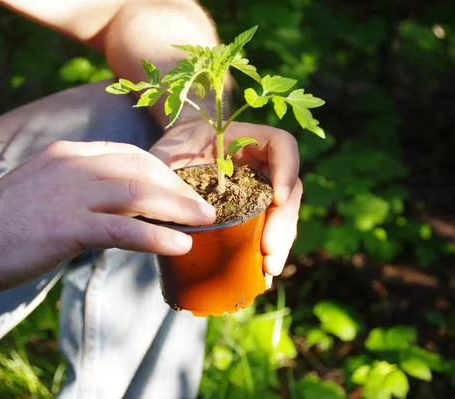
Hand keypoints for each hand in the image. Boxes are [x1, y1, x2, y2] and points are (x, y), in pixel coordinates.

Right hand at [0, 141, 214, 297]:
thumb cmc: (1, 222)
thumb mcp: (47, 192)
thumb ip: (83, 194)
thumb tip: (119, 213)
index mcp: (70, 154)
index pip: (132, 155)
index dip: (165, 172)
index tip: (185, 190)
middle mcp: (75, 165)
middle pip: (143, 170)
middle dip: (180, 189)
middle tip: (206, 207)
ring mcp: (71, 194)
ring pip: (140, 194)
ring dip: (179, 208)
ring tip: (205, 222)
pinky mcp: (66, 226)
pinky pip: (123, 229)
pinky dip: (157, 236)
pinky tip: (180, 246)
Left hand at [150, 119, 301, 287]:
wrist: (173, 158)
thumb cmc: (172, 148)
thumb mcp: (166, 151)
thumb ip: (166, 167)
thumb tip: (172, 204)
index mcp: (246, 140)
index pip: (281, 145)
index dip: (286, 169)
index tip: (278, 198)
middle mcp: (261, 165)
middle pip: (288, 189)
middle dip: (283, 221)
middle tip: (270, 250)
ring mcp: (259, 191)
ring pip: (282, 214)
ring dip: (281, 242)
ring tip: (269, 269)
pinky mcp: (252, 213)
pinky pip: (268, 230)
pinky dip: (268, 251)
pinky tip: (262, 274)